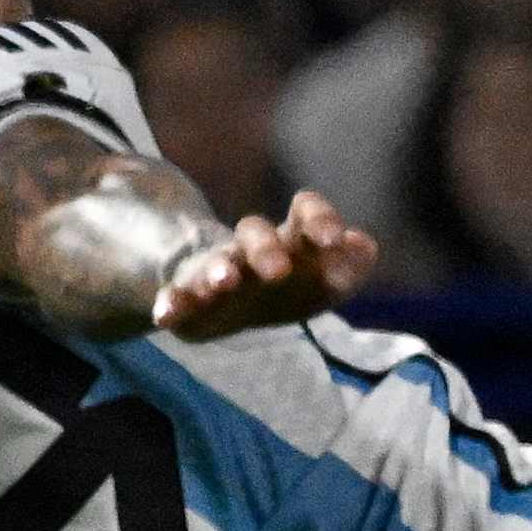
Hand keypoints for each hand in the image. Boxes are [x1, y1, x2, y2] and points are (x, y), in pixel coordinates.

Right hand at [153, 192, 380, 339]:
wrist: (220, 292)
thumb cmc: (283, 284)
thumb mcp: (319, 282)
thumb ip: (347, 267)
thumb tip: (366, 247)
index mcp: (289, 241)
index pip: (304, 215)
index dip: (319, 221)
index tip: (336, 240)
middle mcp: (250, 251)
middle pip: (256, 236)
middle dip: (267, 250)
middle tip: (279, 270)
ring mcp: (214, 271)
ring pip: (216, 265)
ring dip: (220, 271)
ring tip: (226, 281)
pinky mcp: (183, 297)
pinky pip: (173, 298)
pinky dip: (170, 304)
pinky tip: (165, 315)